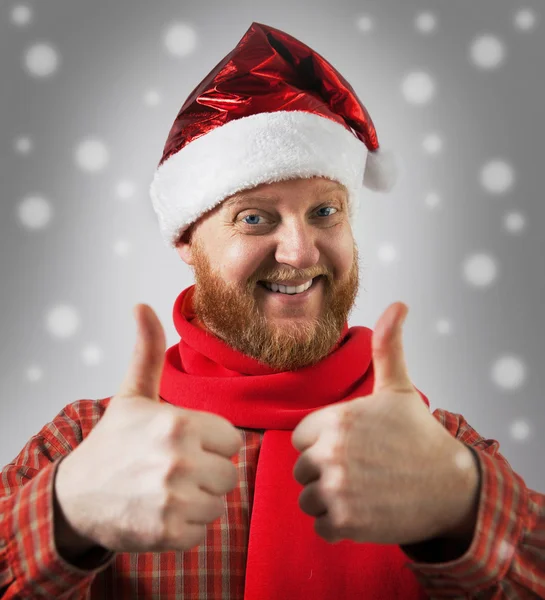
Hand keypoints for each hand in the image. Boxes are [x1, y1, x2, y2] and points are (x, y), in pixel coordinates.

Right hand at [55, 304, 243, 553]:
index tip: (187, 444)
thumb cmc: (113, 441)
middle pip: (228, 473)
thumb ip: (146, 350)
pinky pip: (202, 530)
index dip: (212, 443)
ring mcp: (173, 500)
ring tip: (168, 489)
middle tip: (176, 469)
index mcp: (179, 424)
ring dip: (198, 500)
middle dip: (208, 472)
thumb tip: (142, 306)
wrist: (77, 495)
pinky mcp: (167, 533)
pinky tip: (162, 511)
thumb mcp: (132, 393)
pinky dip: (186, 526)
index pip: (232, 440)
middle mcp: (179, 461)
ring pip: (219, 503)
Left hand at [292, 302, 478, 545]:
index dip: (321, 441)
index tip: (349, 444)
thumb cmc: (418, 434)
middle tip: (358, 469)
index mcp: (336, 420)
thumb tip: (398, 304)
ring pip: (308, 498)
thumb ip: (388, 347)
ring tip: (359, 490)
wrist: (449, 485)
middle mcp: (332, 454)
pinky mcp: (346, 523)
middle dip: (324, 470)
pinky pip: (320, 526)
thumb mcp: (399, 388)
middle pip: (302, 469)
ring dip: (327, 498)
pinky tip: (362, 510)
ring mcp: (338, 491)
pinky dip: (337, 524)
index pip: (300, 437)